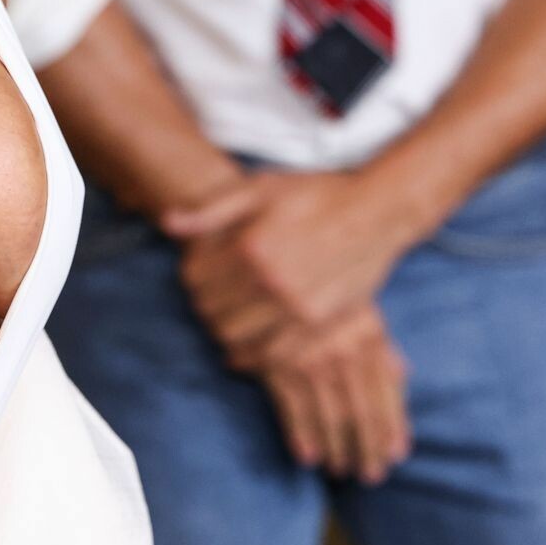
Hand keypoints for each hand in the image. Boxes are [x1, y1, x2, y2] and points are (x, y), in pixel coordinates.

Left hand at [162, 168, 415, 363]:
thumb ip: (211, 210)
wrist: (377, 211)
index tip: (197, 272)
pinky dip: (255, 356)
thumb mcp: (259, 188)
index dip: (189, 278)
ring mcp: (299, 307)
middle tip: (210, 299)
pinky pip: (275, 355)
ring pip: (237, 339)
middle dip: (203, 307)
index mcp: (252, 247)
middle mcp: (273, 282)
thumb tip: (168, 224)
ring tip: (228, 320)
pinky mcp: (322, 324)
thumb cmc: (315, 193)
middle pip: (211, 314)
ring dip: (225, 334)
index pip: (195, 280)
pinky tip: (250, 348)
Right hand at [259, 302, 411, 485]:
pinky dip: (301, 435)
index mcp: (370, 336)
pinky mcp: (277, 360)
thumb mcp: (360, 304)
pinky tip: (307, 457)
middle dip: (367, 448)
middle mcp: (345, 351)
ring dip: (335, 449)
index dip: (393, 427)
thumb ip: (380, 340)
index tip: (396, 455)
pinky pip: (292, 407)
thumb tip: (403, 373)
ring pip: (329, 416)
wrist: (279, 261)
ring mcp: (311, 358)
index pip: (388, 393)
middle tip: (370, 475)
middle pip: (362, 413)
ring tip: (339, 469)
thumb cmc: (323, 284)